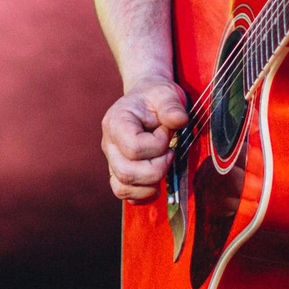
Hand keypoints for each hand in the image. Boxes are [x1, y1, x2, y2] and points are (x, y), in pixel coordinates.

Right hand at [102, 76, 187, 202]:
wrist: (146, 100)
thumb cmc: (155, 97)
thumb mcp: (166, 93)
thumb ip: (171, 106)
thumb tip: (179, 120)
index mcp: (116, 122)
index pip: (134, 148)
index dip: (157, 145)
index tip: (165, 132)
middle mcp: (109, 144)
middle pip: (126, 173)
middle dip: (156, 169)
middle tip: (169, 152)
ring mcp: (112, 161)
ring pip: (123, 188)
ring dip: (149, 185)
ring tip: (163, 166)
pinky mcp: (119, 172)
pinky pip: (125, 194)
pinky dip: (143, 194)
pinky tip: (157, 181)